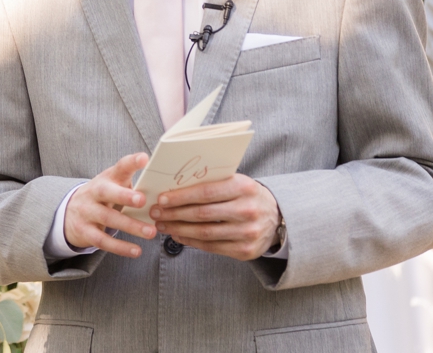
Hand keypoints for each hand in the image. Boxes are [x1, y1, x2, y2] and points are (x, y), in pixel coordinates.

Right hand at [62, 152, 156, 257]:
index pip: (119, 167)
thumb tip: (163, 193)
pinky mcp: (85, 231)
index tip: (144, 159)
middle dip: (124, 196)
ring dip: (130, 226)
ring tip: (150, 232)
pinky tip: (136, 251)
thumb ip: (132, 186)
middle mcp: (94, 192)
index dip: (131, 162)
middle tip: (142, 200)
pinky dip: (120, 247)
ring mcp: (87, 212)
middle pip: (106, 192)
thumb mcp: (113, 185)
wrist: (69, 212)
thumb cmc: (103, 197)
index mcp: (106, 178)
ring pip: (108, 218)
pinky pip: (103, 241)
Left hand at [150, 173, 280, 260]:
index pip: (206, 192)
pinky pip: (212, 247)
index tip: (161, 199)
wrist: (277, 217)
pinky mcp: (245, 251)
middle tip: (155, 213)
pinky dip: (192, 242)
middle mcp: (247, 211)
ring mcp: (247, 233)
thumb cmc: (247, 195)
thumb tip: (175, 186)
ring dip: (179, 230)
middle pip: (202, 214)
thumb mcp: (236, 181)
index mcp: (243, 188)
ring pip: (205, 233)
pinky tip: (178, 236)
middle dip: (174, 214)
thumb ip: (212, 182)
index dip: (181, 197)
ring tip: (162, 225)